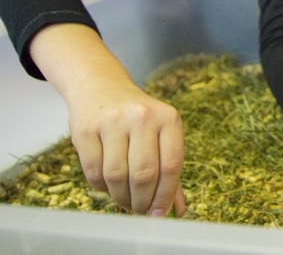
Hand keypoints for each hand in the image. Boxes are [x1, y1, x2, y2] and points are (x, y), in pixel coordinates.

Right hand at [30, 24, 184, 216]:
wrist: (101, 88)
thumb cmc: (138, 119)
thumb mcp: (161, 134)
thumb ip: (170, 171)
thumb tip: (177, 210)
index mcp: (168, 118)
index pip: (172, 165)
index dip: (165, 195)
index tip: (159, 214)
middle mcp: (142, 117)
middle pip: (144, 174)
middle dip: (142, 201)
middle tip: (140, 210)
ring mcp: (112, 121)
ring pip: (116, 176)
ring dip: (121, 197)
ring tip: (124, 199)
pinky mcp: (85, 129)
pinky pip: (93, 172)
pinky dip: (101, 187)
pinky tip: (107, 185)